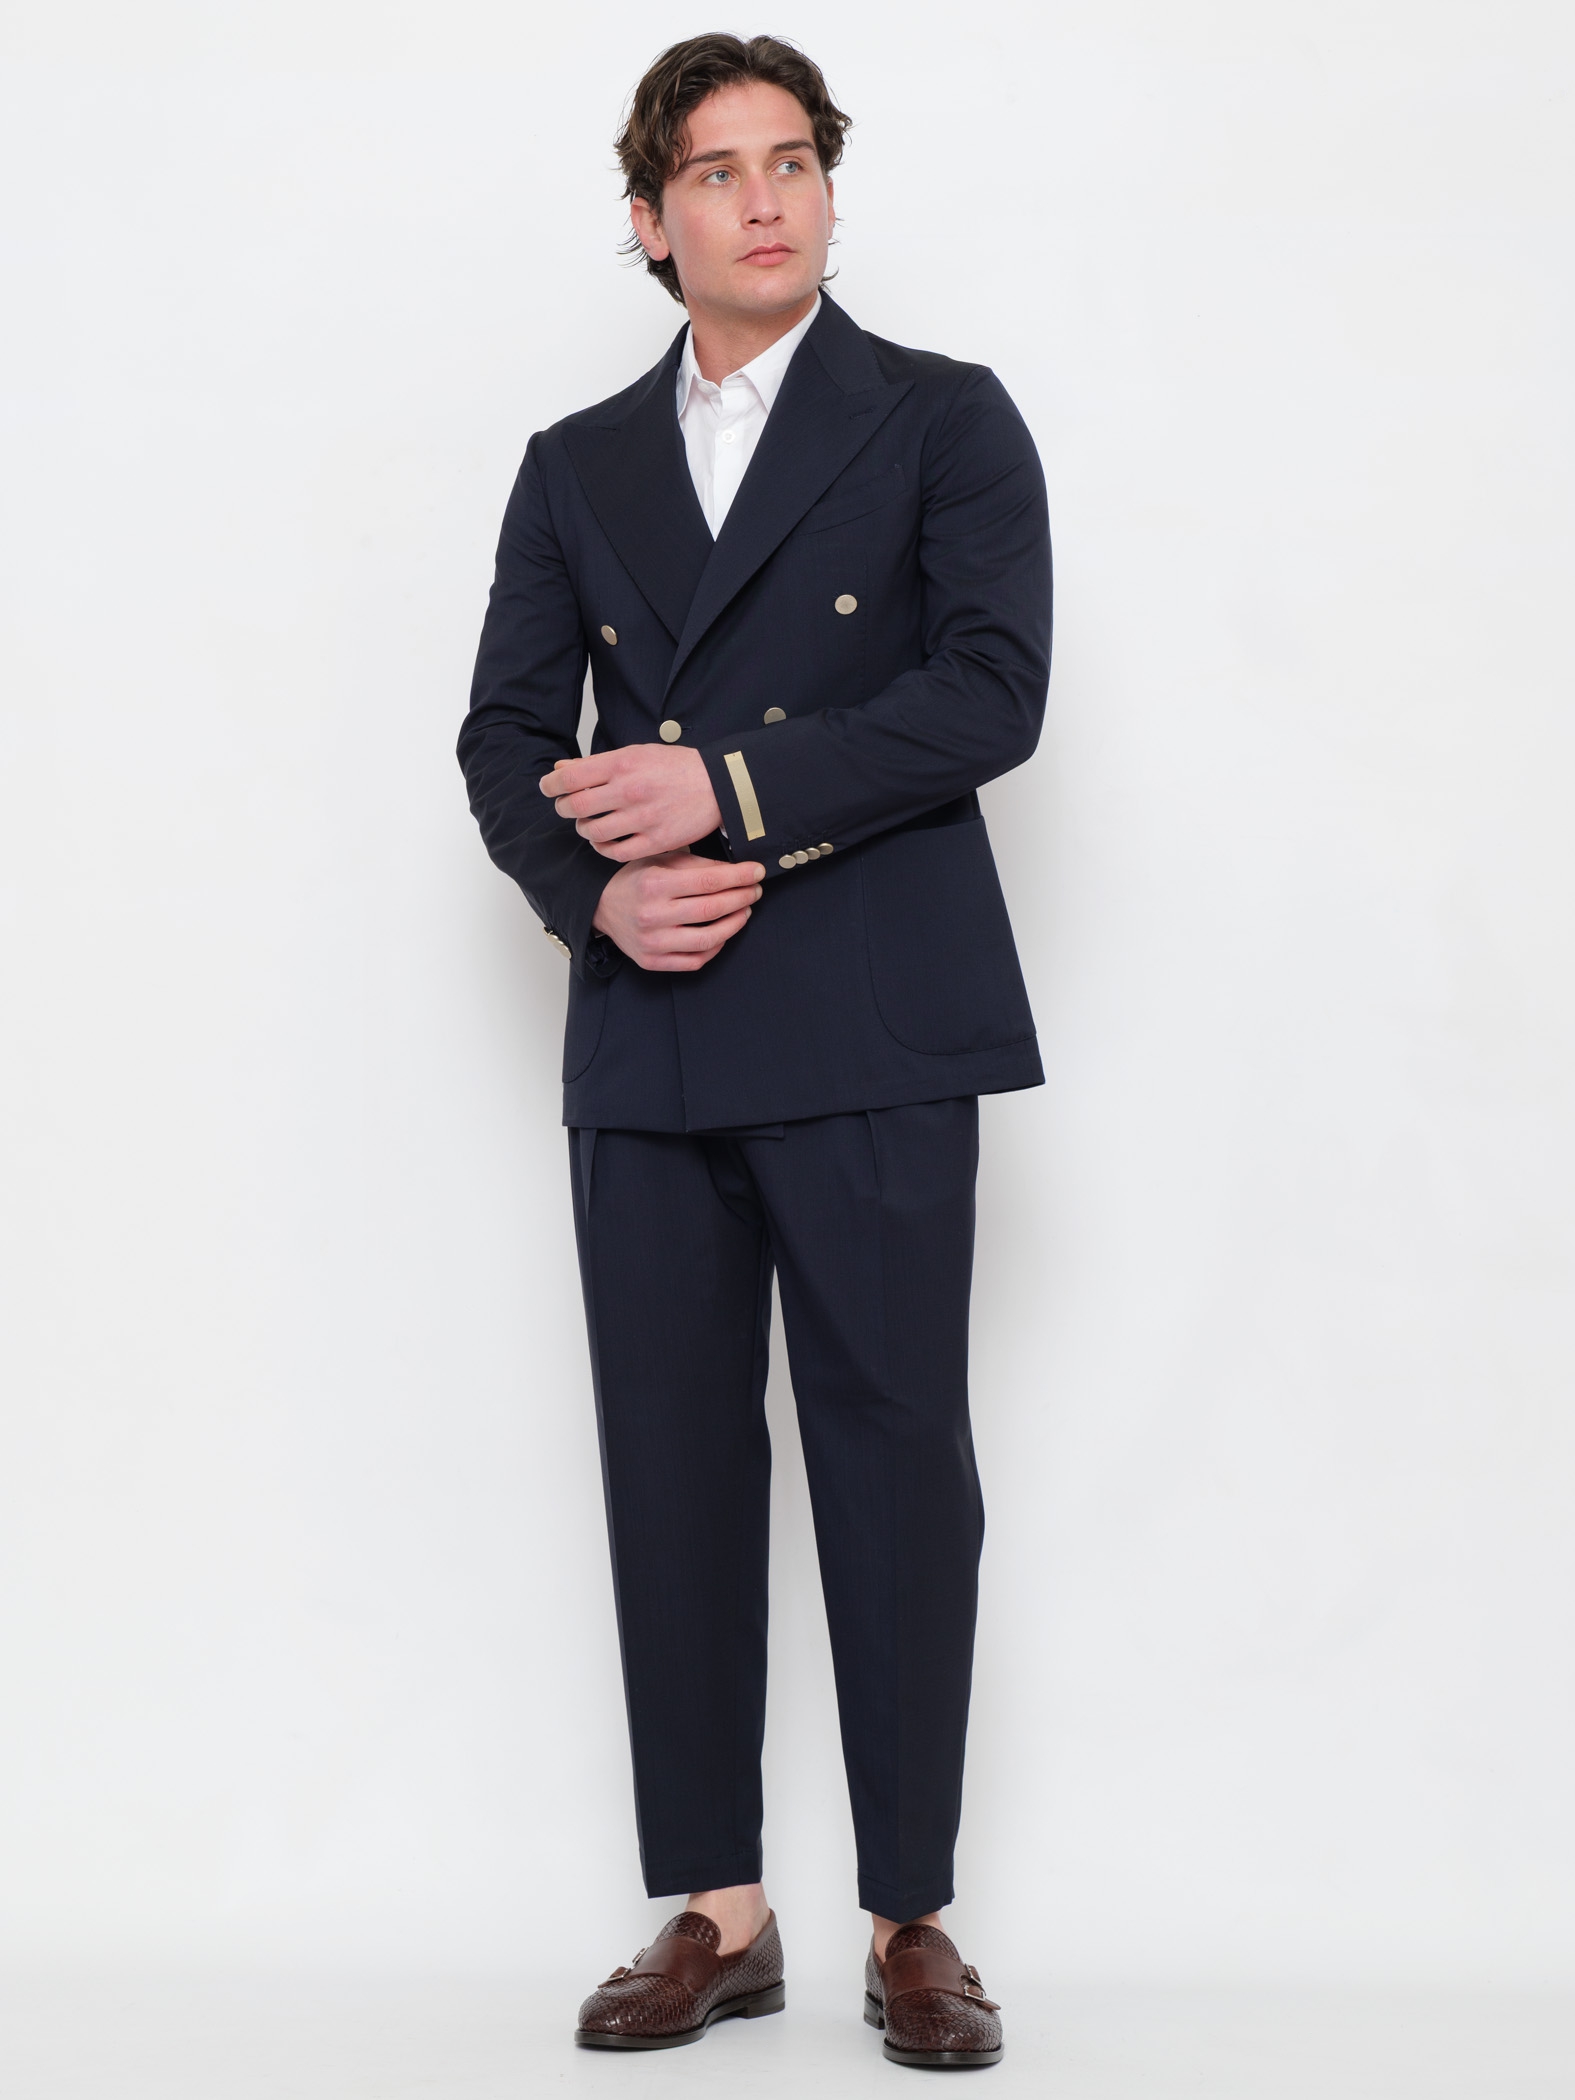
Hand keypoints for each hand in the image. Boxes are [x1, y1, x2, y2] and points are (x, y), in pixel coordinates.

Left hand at [541, 745, 723, 860]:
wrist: (718, 785)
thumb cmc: (676, 767)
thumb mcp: (636, 754)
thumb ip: (597, 764)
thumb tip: (561, 770)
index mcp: (622, 764)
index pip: (570, 778)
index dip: (551, 786)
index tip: (549, 789)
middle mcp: (629, 790)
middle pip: (575, 806)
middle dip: (564, 808)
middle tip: (567, 808)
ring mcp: (642, 818)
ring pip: (592, 831)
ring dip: (583, 829)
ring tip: (588, 824)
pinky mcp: (655, 841)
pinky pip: (615, 852)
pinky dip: (603, 848)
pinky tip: (606, 841)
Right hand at [592, 851, 764, 972]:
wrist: (602, 906)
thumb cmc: (637, 879)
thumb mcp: (662, 860)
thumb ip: (698, 864)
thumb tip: (737, 872)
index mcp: (654, 883)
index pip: (709, 881)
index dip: (739, 877)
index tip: (757, 872)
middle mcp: (652, 915)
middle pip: (712, 909)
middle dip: (742, 898)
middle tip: (754, 891)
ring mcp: (652, 942)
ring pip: (709, 939)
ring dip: (735, 924)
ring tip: (744, 911)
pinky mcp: (652, 962)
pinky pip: (696, 960)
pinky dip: (716, 947)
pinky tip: (723, 932)